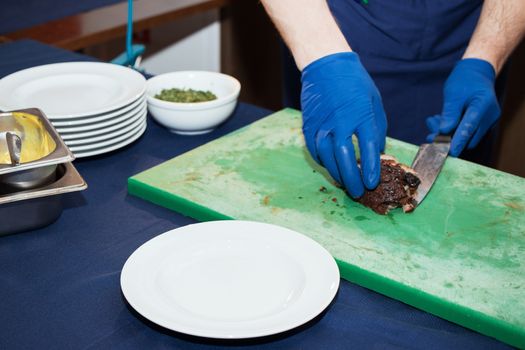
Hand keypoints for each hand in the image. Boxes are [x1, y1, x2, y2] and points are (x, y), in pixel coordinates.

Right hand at [301, 52, 386, 197]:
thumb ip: (376, 129)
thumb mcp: (374, 102)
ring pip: (327, 157)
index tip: (373, 182)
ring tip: (344, 183)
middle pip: (345, 158)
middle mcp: (340, 121)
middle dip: (352, 178)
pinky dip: (323, 162)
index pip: (369, 149)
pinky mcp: (308, 126)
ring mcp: (321, 124)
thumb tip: (377, 152)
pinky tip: (330, 167)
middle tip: (358, 191)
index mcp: (361, 114)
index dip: (371, 169)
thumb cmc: (354, 83)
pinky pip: (315, 150)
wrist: (326, 65)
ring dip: (336, 173)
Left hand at [426, 58, 499, 156]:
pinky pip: (467, 132)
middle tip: (430, 132)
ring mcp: (487, 121)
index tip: (448, 151)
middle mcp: (489, 116)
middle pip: (468, 137)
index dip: (458, 141)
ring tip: (433, 120)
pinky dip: (453, 129)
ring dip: (448, 133)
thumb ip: (450, 113)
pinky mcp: (482, 124)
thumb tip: (444, 131)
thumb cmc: (464, 80)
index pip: (469, 128)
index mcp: (482, 106)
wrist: (476, 73)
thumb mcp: (453, 94)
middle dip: (448, 137)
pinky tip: (440, 120)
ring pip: (467, 136)